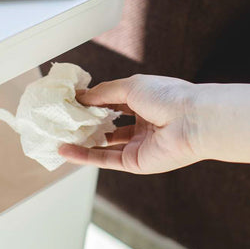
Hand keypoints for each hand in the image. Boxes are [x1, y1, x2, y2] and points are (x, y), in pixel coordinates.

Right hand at [58, 75, 202, 173]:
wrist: (192, 121)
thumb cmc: (168, 97)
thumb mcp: (130, 86)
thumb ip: (103, 93)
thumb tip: (80, 96)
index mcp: (143, 101)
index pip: (111, 102)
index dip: (91, 101)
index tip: (69, 100)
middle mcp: (141, 123)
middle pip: (106, 124)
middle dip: (84, 121)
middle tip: (60, 118)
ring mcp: (138, 144)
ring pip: (103, 143)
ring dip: (81, 139)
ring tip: (57, 134)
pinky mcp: (134, 162)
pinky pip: (105, 159)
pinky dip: (84, 156)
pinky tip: (65, 150)